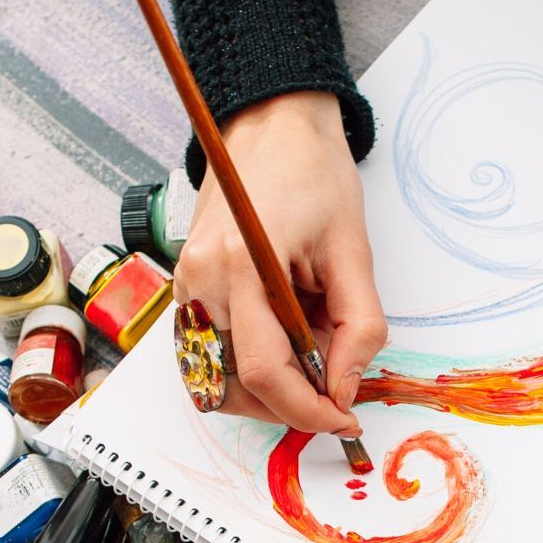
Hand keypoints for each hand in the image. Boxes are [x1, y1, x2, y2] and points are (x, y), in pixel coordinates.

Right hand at [173, 90, 385, 435]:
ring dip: (263, 391)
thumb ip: (358, 326)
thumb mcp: (353, 251)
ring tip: (307, 360)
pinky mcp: (185, 289)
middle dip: (286, 406)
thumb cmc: (312, 172)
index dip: (307, 409)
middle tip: (332, 396)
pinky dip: (244, 369)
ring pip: (215, 378)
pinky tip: (280, 348)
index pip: (265, 372)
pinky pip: (207, 354)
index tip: (343, 418)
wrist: (271, 124)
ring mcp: (186, 287)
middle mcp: (201, 281)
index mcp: (241, 265)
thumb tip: (346, 387)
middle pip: (234, 385)